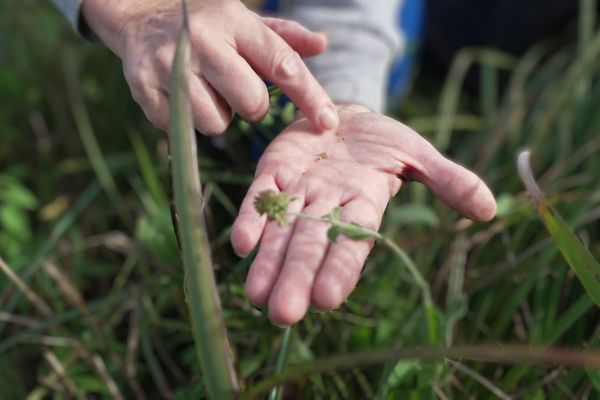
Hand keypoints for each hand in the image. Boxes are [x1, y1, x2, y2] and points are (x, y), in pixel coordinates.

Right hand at [81, 0, 337, 133]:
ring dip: (217, 115)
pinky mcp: (144, 88)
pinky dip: (189, 119)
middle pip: (251, 104)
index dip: (309, 97)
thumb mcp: (244, 20)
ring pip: (216, 124)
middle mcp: (203, 42)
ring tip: (205, 90)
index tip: (328, 123)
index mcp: (234, 23)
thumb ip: (284, 36)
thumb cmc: (206, 22)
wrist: (139, 14)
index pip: (283, 65)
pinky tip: (181, 95)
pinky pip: (183, 128)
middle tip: (237, 89)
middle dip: (252, 106)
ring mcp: (170, 66)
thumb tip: (322, 45)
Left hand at [231, 105, 496, 325]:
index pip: (353, 241)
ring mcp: (298, 190)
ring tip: (254, 296)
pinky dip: (250, 218)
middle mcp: (327, 205)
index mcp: (364, 203)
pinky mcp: (273, 171)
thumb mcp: (417, 154)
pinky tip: (240, 243)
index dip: (340, 267)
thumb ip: (447, 180)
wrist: (342, 114)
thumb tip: (489, 208)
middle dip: (297, 278)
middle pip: (310, 244)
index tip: (327, 299)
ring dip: (267, 261)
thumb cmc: (382, 141)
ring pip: (281, 230)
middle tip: (283, 314)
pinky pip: (259, 197)